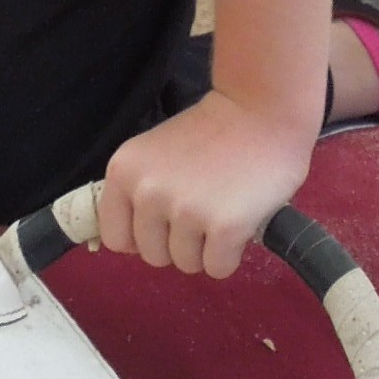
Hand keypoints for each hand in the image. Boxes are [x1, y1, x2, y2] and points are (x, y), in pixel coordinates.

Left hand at [99, 90, 314, 279]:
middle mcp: (148, 192)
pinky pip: (218, 268)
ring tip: (222, 209)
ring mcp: (185, 211)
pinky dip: (232, 254)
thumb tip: (134, 243)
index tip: (165, 223)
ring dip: (206, 248)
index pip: (115, 237)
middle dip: (179, 242)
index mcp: (124, 172)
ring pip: (186, 264)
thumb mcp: (156, 153)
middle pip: (153, 256)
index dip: (143, 236)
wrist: (262, 110)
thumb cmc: (213, 132)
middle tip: (202, 208)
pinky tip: (240, 220)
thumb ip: (140, 191)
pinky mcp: (223, 227)